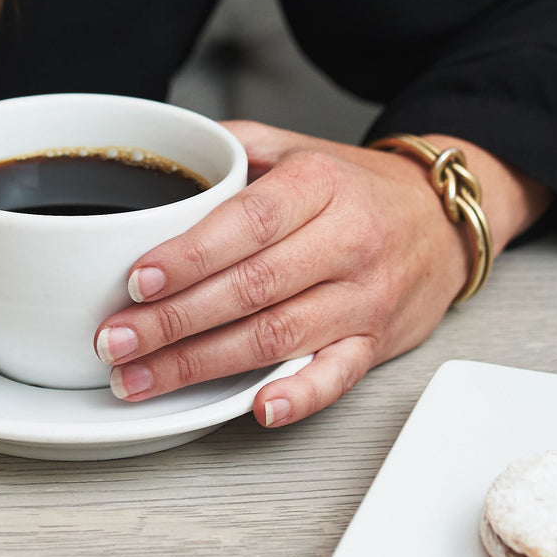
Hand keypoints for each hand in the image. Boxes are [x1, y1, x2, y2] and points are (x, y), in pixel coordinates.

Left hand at [93, 121, 548, 426]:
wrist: (442, 220)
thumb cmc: (357, 189)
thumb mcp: (298, 148)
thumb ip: (232, 149)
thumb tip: (159, 152)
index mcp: (320, 185)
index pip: (248, 222)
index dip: (190, 256)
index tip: (137, 280)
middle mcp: (346, 241)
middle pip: (252, 287)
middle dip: (173, 321)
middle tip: (115, 342)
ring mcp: (364, 297)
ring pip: (278, 335)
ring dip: (203, 364)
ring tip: (142, 379)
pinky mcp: (376, 343)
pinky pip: (337, 374)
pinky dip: (299, 395)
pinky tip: (258, 408)